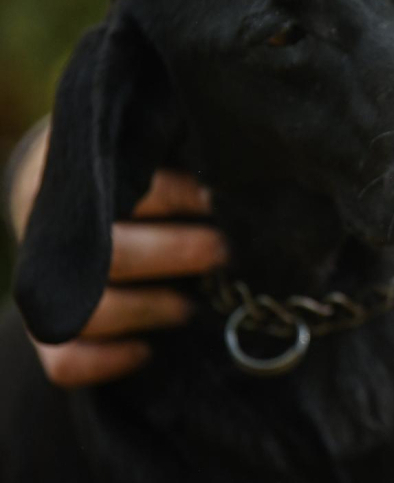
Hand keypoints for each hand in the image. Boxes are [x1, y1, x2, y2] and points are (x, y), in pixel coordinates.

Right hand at [10, 126, 225, 386]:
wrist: (65, 196)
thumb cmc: (125, 164)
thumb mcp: (140, 143)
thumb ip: (171, 149)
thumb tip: (235, 168)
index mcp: (72, 175)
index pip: (116, 184)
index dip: (170, 195)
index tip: (213, 197)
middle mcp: (49, 230)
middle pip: (111, 255)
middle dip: (174, 254)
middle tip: (222, 251)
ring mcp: (45, 283)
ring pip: (87, 313)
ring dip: (147, 311)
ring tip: (193, 307)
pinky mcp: (46, 331)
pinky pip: (64, 362)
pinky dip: (105, 362)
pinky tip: (146, 353)